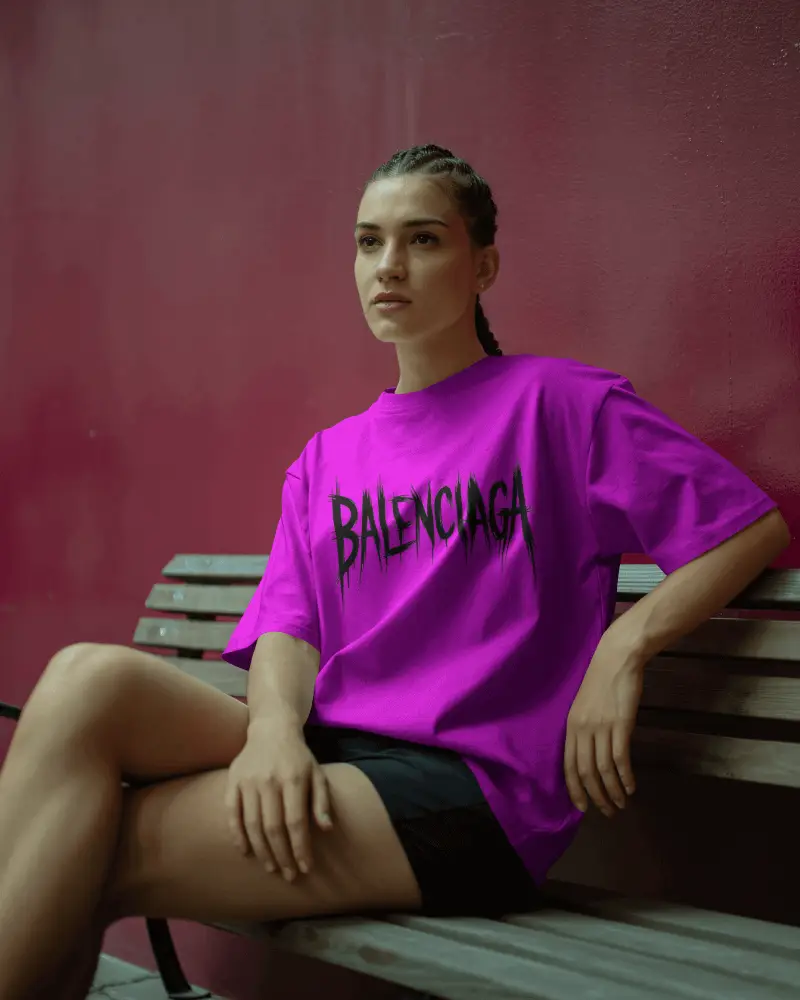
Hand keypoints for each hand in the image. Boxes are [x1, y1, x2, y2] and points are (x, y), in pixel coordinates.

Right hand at [225, 719, 332, 880]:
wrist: (272, 729)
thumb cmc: (298, 756)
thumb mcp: (317, 773)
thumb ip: (322, 800)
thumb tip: (326, 829)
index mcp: (293, 779)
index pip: (296, 822)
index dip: (300, 848)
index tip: (305, 868)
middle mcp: (269, 781)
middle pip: (273, 828)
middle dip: (282, 855)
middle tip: (289, 874)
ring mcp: (248, 781)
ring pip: (252, 824)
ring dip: (262, 850)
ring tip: (272, 867)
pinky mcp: (233, 781)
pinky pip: (232, 814)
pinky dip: (237, 835)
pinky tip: (246, 852)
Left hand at [564, 639, 644, 816]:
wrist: (617, 658)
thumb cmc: (602, 681)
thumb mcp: (584, 707)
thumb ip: (584, 730)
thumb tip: (589, 756)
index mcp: (571, 726)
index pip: (568, 765)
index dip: (575, 789)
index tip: (582, 807)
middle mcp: (583, 729)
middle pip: (585, 772)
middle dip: (596, 796)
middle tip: (607, 811)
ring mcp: (601, 727)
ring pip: (603, 770)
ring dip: (613, 791)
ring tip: (621, 804)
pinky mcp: (620, 725)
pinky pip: (620, 758)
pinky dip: (625, 777)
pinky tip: (631, 787)